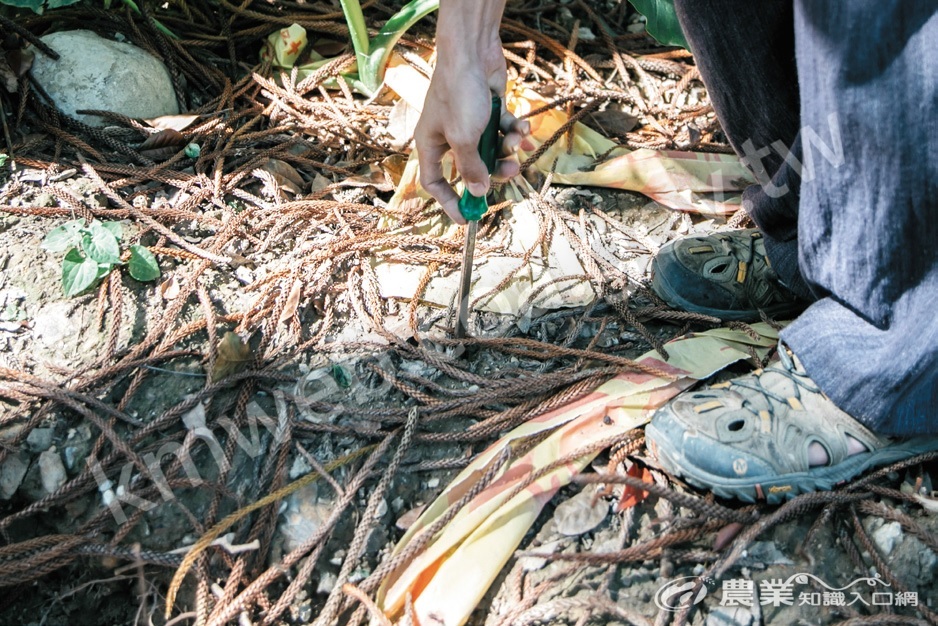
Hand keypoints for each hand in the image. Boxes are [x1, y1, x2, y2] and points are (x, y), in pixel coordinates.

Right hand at [414, 2, 530, 223]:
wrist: (473, 52)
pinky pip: (502, 130)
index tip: (466, 219)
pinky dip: (515, 130)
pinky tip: (526, 127)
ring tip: (517, 140)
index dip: (449, 202)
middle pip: (472, 168)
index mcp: (431, 144)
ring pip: (492, 149)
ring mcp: (469, 122)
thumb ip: (471, 168)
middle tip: (512, 172)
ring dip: (508, 149)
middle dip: (495, 172)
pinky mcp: (488, 109)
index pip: (434, 182)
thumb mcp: (464, 139)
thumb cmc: (459, 93)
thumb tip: (478, 193)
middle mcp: (448, 136)